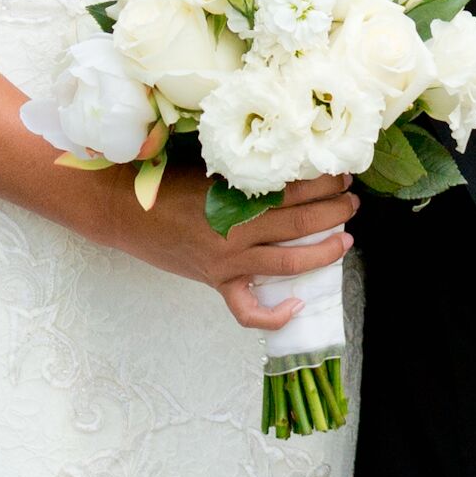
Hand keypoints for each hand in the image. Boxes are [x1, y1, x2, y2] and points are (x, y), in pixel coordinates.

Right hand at [91, 168, 357, 331]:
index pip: (295, 189)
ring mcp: (228, 263)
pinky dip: (275, 314)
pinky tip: (298, 305)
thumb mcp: (208, 167)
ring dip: (324, 252)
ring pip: (289, 264)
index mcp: (235, 198)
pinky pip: (249, 310)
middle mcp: (236, 232)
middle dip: (334, 211)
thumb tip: (286, 162)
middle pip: (300, 224)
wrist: (123, 209)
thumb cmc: (162, 181)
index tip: (341, 174)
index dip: (325, 182)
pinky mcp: (217, 283)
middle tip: (352, 201)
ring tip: (344, 239)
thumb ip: (244, 172)